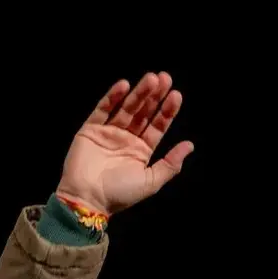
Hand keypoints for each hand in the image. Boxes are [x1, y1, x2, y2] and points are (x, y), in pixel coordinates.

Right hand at [56, 71, 193, 215]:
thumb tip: (190, 145)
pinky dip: (112, 97)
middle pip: (143, 112)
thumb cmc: (120, 194)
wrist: (87, 200)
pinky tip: (124, 86)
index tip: (176, 95)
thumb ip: (170, 164)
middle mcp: (126, 139)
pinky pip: (102, 110)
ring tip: (150, 78)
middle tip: (164, 78)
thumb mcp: (151, 182)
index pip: (157, 126)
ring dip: (138, 93)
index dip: (167, 111)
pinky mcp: (90, 130)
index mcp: (142, 150)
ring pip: (126, 108)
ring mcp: (108, 133)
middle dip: (154, 96)